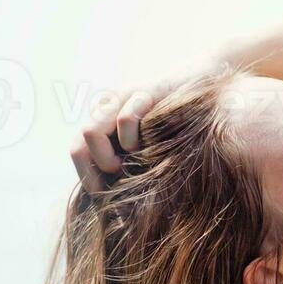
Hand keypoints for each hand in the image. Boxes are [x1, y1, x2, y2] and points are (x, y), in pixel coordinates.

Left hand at [69, 66, 206, 192]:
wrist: (204, 82)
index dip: (87, 178)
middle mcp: (106, 109)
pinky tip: (148, 145)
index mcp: (104, 121)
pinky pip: (125, 119)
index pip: (77, 151)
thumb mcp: (151, 144)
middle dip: (97, 169)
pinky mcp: (144, 93)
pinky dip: (132, 139)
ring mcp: (121, 99)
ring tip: (131, 163)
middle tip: (122, 175)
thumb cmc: (180, 121)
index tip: (104, 196)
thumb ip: (133, 161)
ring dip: (108, 158)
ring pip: (90, 132)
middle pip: (78, 146)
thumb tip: (118, 201)